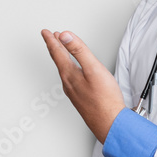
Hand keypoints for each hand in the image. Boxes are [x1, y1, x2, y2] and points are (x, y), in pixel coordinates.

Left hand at [40, 29, 125, 143]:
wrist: (110, 124)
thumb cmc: (104, 99)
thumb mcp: (93, 68)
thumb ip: (79, 50)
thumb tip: (64, 36)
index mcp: (70, 74)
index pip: (57, 53)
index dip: (51, 40)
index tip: (46, 32)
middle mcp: (68, 84)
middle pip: (59, 61)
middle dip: (54, 47)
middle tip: (50, 37)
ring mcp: (74, 92)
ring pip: (64, 70)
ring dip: (61, 58)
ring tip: (60, 50)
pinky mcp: (81, 98)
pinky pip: (71, 79)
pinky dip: (69, 69)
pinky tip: (74, 71)